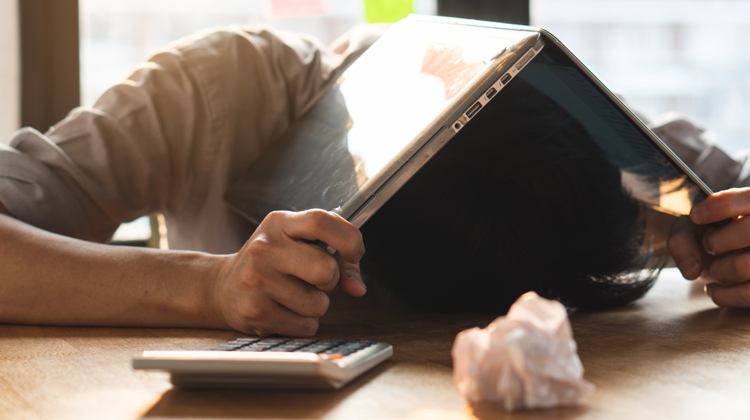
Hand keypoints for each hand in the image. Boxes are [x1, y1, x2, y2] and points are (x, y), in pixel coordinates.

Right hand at [208, 209, 365, 335]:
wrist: (222, 287)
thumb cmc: (271, 262)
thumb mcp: (296, 243)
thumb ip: (336, 256)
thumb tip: (357, 287)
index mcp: (279, 223)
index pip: (322, 221)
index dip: (349, 239)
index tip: (353, 252)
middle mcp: (265, 248)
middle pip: (326, 270)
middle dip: (331, 280)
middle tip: (316, 279)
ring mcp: (257, 280)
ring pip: (319, 303)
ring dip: (316, 304)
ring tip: (295, 294)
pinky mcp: (255, 311)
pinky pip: (305, 325)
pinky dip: (303, 322)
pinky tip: (285, 310)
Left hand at [668, 187, 749, 306]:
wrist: (725, 258)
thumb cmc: (713, 238)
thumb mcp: (693, 228)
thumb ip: (683, 236)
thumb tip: (691, 268)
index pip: (748, 200)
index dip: (719, 206)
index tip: (696, 216)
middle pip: (747, 232)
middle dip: (716, 241)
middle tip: (709, 245)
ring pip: (744, 266)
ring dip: (717, 269)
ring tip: (714, 267)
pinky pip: (747, 295)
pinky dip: (721, 295)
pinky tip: (714, 288)